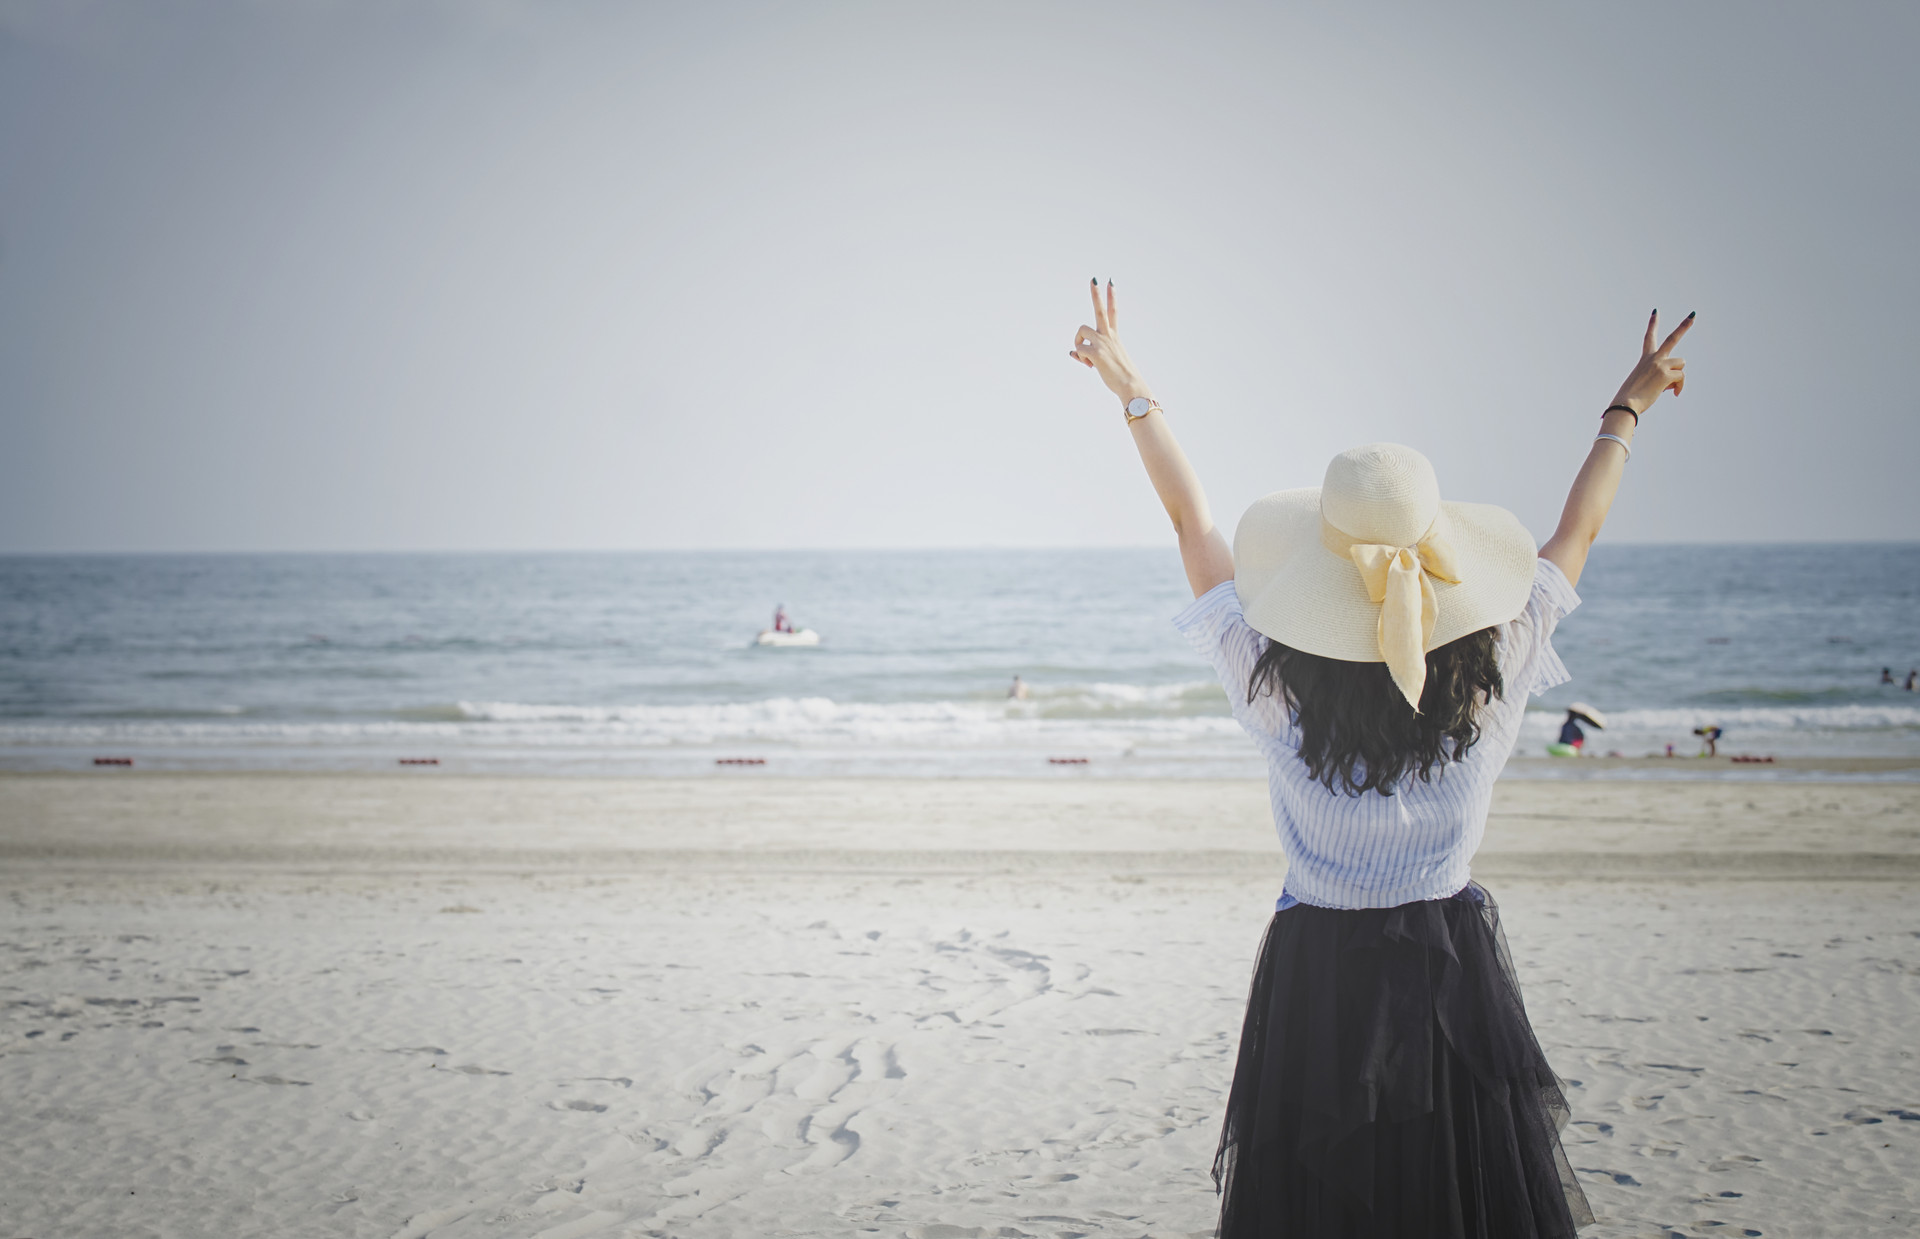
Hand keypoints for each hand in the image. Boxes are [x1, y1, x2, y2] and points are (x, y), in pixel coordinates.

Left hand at [1068, 279, 1152, 404]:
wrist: (1130, 385)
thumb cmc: (1119, 376)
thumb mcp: (1104, 362)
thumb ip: (1088, 354)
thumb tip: (1071, 352)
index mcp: (1114, 337)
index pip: (1113, 313)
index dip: (1111, 297)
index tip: (1110, 282)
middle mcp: (1109, 336)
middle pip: (1100, 310)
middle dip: (1096, 294)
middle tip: (1094, 280)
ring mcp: (1103, 342)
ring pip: (1081, 331)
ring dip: (1078, 341)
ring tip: (1086, 356)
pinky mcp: (1096, 352)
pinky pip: (1079, 350)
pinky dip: (1081, 359)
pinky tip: (1090, 366)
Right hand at [1612, 309, 1693, 414]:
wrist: (1625, 404)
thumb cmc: (1630, 398)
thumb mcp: (1643, 383)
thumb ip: (1659, 379)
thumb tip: (1674, 384)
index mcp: (1645, 359)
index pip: (1649, 338)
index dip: (1652, 324)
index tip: (1656, 312)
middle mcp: (1653, 358)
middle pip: (1672, 338)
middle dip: (1684, 326)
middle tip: (1693, 314)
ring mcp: (1660, 365)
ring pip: (1681, 364)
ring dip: (1677, 376)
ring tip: (1666, 387)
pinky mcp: (1666, 375)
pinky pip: (1681, 378)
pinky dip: (1679, 387)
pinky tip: (1673, 394)